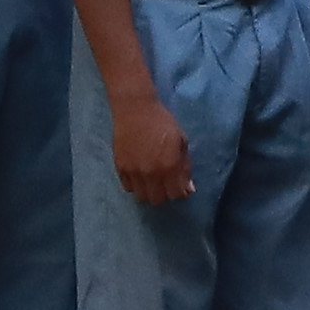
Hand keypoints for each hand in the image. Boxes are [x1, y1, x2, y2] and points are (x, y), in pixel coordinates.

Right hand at [108, 85, 195, 209]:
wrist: (135, 110)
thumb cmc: (163, 122)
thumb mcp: (181, 141)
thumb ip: (185, 167)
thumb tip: (188, 188)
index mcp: (170, 166)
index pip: (176, 194)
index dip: (180, 192)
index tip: (180, 185)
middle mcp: (151, 173)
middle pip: (158, 200)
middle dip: (165, 194)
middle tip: (166, 183)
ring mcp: (134, 172)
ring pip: (142, 197)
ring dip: (149, 191)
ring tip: (152, 180)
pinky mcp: (120, 168)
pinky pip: (128, 187)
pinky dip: (135, 185)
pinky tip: (140, 174)